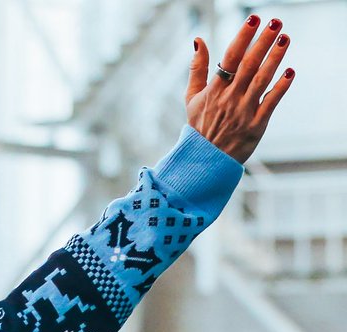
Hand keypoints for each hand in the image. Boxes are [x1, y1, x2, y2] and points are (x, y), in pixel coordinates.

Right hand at [188, 15, 294, 162]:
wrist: (203, 162)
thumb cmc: (199, 127)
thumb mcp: (191, 98)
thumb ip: (197, 69)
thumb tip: (198, 40)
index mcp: (214, 91)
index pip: (230, 58)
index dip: (243, 37)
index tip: (254, 18)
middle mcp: (229, 99)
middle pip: (249, 65)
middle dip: (263, 42)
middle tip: (276, 22)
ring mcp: (243, 112)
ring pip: (261, 80)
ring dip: (274, 59)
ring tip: (285, 38)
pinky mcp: (255, 125)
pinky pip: (270, 103)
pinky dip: (280, 88)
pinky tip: (289, 72)